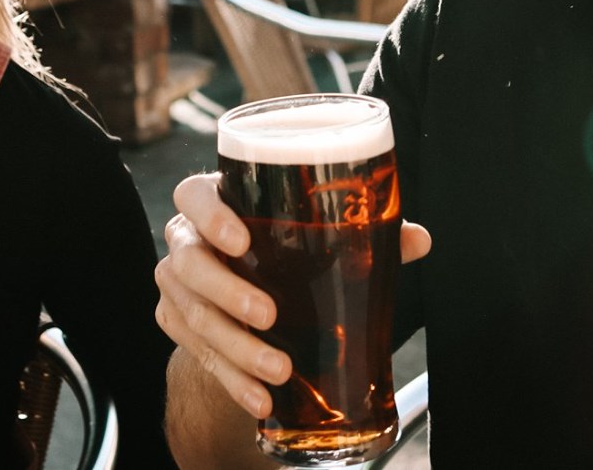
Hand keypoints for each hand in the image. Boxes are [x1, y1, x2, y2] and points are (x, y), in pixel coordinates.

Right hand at [155, 172, 430, 417]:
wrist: (250, 300)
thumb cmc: (285, 253)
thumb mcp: (319, 239)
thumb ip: (364, 235)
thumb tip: (417, 239)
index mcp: (216, 203)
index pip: (194, 194)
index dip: (210, 215)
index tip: (242, 241)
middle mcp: (187, 240)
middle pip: (188, 261)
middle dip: (228, 291)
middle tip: (270, 315)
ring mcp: (176, 285)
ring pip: (193, 314)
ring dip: (236, 347)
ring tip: (279, 370)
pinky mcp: (175, 324)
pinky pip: (198, 355)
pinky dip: (232, 380)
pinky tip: (260, 397)